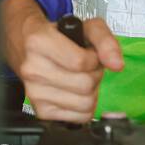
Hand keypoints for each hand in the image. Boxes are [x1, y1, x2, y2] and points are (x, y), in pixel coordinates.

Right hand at [1, 0, 122, 122]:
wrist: (28, 45)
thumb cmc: (60, 35)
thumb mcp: (87, 27)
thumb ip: (106, 41)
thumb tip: (117, 64)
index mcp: (40, 42)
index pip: (81, 62)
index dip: (94, 59)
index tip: (90, 54)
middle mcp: (32, 69)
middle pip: (85, 85)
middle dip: (94, 75)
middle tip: (87, 67)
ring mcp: (34, 93)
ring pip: (84, 104)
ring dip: (91, 92)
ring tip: (81, 78)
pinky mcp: (40, 111)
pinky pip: (78, 117)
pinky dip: (84, 107)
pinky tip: (75, 92)